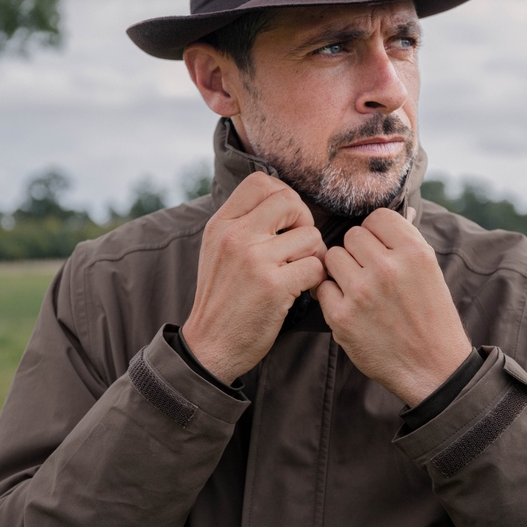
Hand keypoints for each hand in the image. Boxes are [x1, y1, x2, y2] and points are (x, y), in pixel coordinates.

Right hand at [183, 173, 326, 383]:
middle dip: (304, 222)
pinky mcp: (274, 287)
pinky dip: (316, 280)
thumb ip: (243, 223)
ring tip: (299, 272)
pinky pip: (316, 267)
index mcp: (221, 224)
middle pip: (290, 201)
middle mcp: (235, 236)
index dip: (283, 196)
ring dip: (314, 255)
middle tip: (299, 247)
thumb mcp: (218, 250)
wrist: (210, 345)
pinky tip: (303, 290)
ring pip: (310, 236)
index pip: (261, 182)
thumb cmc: (222, 298)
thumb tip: (281, 199)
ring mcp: (254, 260)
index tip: (286, 221)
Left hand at [315, 208, 470, 405]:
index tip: (380, 249)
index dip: (376, 232)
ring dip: (342, 271)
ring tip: (359, 289)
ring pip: (333, 257)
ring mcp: (362, 292)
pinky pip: (323, 288)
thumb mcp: (431, 272)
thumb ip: (410, 242)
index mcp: (413, 253)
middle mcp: (387, 268)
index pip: (377, 217)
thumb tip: (404, 212)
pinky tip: (350, 308)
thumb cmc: (432, 318)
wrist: (432, 368)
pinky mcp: (342, 317)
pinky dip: (332, 297)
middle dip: (358, 252)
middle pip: (352, 236)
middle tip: (370, 273)